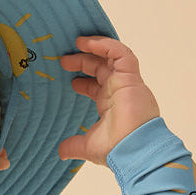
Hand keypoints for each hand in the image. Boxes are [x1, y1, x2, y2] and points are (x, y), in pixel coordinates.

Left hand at [58, 37, 160, 165]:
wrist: (134, 150)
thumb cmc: (117, 149)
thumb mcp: (88, 146)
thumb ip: (74, 145)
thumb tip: (61, 152)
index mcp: (110, 104)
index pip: (97, 86)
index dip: (83, 80)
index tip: (69, 80)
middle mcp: (119, 91)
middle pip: (101, 68)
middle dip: (83, 61)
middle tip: (64, 60)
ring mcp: (126, 82)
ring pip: (111, 56)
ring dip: (94, 48)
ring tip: (76, 43)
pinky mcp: (130, 77)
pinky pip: (120, 53)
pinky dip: (105, 44)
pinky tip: (87, 42)